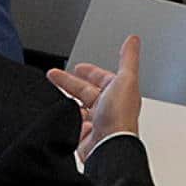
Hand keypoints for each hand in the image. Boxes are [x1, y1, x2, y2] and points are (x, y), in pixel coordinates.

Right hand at [46, 32, 144, 165]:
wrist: (108, 145)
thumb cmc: (120, 116)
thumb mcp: (126, 79)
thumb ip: (128, 58)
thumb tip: (133, 40)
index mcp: (118, 92)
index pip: (100, 78)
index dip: (88, 71)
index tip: (77, 67)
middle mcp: (108, 107)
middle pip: (84, 90)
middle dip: (68, 82)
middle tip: (53, 75)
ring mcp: (96, 122)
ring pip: (77, 107)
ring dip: (66, 100)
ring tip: (52, 93)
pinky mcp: (84, 136)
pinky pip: (72, 124)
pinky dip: (66, 118)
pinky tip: (60, 114)